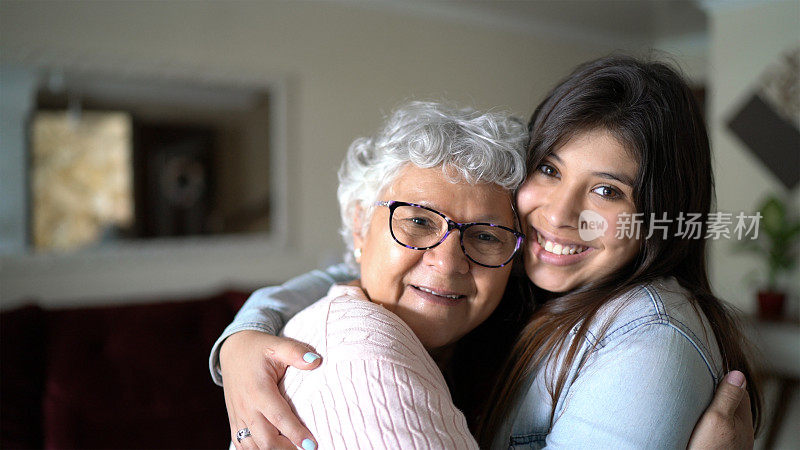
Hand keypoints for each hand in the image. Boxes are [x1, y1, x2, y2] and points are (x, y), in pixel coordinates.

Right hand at [220, 330, 321, 449]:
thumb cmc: (259, 349)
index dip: (296, 434)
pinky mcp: (234, 421)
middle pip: (266, 439)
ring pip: (253, 446)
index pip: (279, 417)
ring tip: (293, 447)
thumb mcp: (278, 345)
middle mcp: (246, 406)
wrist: (232, 350)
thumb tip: (316, 360)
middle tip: (307, 447)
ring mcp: (238, 416)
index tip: (312, 445)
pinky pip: (242, 445)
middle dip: (288, 448)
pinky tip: (273, 448)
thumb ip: (296, 352)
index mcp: (258, 390)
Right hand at [687, 370, 753, 449]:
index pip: (740, 391)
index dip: (725, 380)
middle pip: (733, 405)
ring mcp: (731, 442)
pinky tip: (696, 426)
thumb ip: (727, 397)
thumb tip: (737, 374)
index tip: (708, 374)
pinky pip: (718, 431)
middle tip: (700, 386)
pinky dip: (709, 424)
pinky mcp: (720, 449)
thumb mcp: (717, 419)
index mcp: (743, 421)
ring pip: (725, 419)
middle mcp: (741, 432)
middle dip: (719, 395)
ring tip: (697, 405)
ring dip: (713, 411)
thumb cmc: (708, 449)